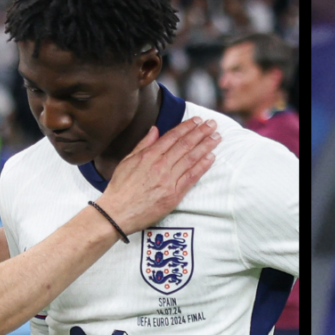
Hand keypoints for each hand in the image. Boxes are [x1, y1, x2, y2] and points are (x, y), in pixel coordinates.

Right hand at [96, 117, 218, 233]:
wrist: (117, 213)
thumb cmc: (120, 188)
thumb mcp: (127, 161)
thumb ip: (143, 144)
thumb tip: (155, 129)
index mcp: (148, 156)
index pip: (172, 137)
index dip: (187, 127)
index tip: (198, 120)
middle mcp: (160, 165)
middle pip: (185, 145)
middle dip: (201, 132)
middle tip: (213, 124)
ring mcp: (168, 180)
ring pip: (191, 158)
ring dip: (206, 146)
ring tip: (217, 137)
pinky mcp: (174, 195)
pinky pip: (191, 177)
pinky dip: (202, 166)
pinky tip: (211, 157)